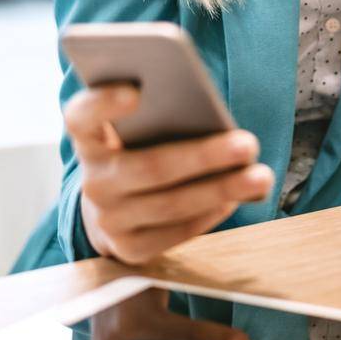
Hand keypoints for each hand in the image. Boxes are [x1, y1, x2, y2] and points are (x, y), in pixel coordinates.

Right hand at [65, 84, 273, 265]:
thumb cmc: (140, 149)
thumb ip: (160, 114)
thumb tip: (210, 117)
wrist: (113, 205)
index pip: (81, 117)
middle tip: (248, 144)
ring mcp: (107, 219)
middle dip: (204, 157)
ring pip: (170, 204)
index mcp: (88, 139)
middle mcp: (92, 180)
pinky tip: (236, 199)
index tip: (135, 91)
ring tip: (259, 176)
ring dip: (220, 189)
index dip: (103, 103)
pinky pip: (175, 232)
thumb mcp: (138, 128)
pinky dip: (209, 214)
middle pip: (149, 167)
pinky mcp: (128, 248)